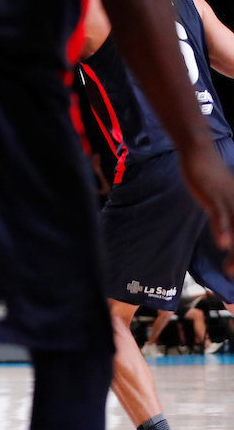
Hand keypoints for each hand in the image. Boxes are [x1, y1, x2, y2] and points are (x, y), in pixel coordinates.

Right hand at [179, 142, 233, 273]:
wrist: (200, 154)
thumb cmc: (210, 178)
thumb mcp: (221, 201)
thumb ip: (225, 219)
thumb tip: (225, 238)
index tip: (233, 272)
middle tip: (233, 276)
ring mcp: (230, 202)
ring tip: (230, 271)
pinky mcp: (215, 197)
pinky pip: (220, 216)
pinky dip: (222, 230)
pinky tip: (222, 244)